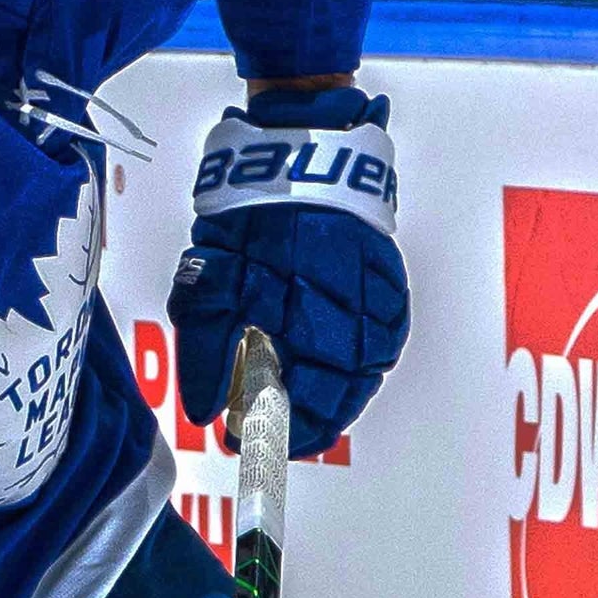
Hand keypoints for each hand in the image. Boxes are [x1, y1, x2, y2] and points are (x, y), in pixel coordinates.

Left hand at [168, 85, 408, 460]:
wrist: (303, 153)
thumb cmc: (251, 218)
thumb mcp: (212, 285)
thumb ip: (206, 354)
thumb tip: (206, 411)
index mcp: (318, 330)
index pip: (305, 412)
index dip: (273, 436)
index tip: (241, 444)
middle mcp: (361, 327)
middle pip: (339, 402)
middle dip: (300, 423)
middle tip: (264, 430)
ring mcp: (383, 306)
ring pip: (362, 377)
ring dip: (328, 398)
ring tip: (291, 405)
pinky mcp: (391, 285)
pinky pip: (377, 342)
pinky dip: (350, 363)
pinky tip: (322, 366)